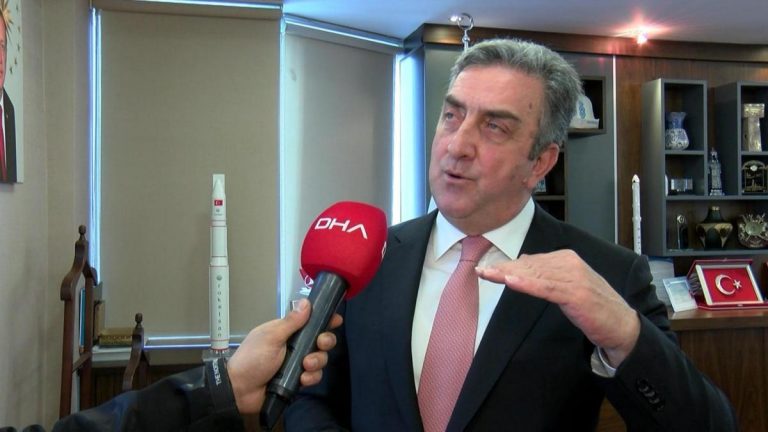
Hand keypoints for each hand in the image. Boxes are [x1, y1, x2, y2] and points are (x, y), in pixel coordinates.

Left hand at [227, 298, 342, 413]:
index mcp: (287, 331)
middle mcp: (295, 346)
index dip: (324, 320)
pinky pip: (314, 376)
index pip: (310, 322)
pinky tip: (302, 379)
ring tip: (305, 365)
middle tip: (320, 344)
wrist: (241, 390)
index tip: (335, 320)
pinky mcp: (298, 380)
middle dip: (325, 341)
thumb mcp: (271, 336)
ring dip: (317, 361)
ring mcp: (297, 363)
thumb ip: (291, 322)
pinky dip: (311, 377)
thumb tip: (306, 302)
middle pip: (321, 340)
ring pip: (320, 359)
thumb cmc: (253, 358)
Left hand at [476, 249, 639, 366]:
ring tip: (489, 274)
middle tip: (481, 271)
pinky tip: (511, 282)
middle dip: (504, 269)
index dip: (508, 266)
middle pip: (529, 266)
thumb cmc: (593, 307)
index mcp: (567, 259)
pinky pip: (546, 288)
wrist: (621, 325)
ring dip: (509, 275)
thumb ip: (547, 274)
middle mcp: (570, 263)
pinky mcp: (576, 293)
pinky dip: (528, 284)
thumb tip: (522, 264)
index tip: (487, 269)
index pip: (531, 261)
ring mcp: (574, 277)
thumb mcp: (567, 286)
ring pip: (534, 275)